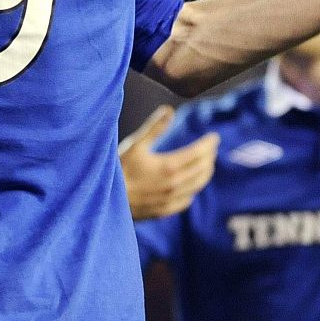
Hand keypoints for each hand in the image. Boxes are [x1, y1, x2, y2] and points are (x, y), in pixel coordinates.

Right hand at [119, 105, 217, 220]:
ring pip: (197, 185)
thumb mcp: (135, 144)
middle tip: (212, 148)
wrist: (105, 198)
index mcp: (169, 166)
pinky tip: (191, 188)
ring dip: (205, 173)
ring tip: (207, 164)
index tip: (214, 137)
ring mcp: (170, 199)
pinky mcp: (163, 210)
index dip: (209, 144)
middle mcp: (174, 184)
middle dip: (209, 157)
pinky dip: (192, 190)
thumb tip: (170, 109)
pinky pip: (186, 201)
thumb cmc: (118, 168)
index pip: (198, 153)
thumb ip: (154, 127)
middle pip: (202, 169)